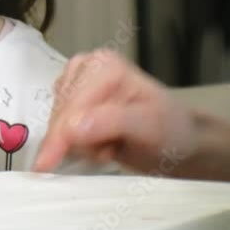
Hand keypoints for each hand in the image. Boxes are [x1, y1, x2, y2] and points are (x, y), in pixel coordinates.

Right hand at [33, 49, 229, 181]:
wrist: (177, 142)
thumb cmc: (171, 131)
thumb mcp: (149, 126)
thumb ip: (112, 123)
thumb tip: (72, 128)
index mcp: (103, 64)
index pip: (72, 105)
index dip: (64, 136)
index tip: (52, 165)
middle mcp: (85, 68)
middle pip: (59, 115)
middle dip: (78, 141)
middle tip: (110, 150)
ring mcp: (76, 86)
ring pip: (55, 125)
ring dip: (79, 145)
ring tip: (111, 145)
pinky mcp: (71, 104)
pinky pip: (57, 131)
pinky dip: (76, 145)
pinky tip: (100, 144)